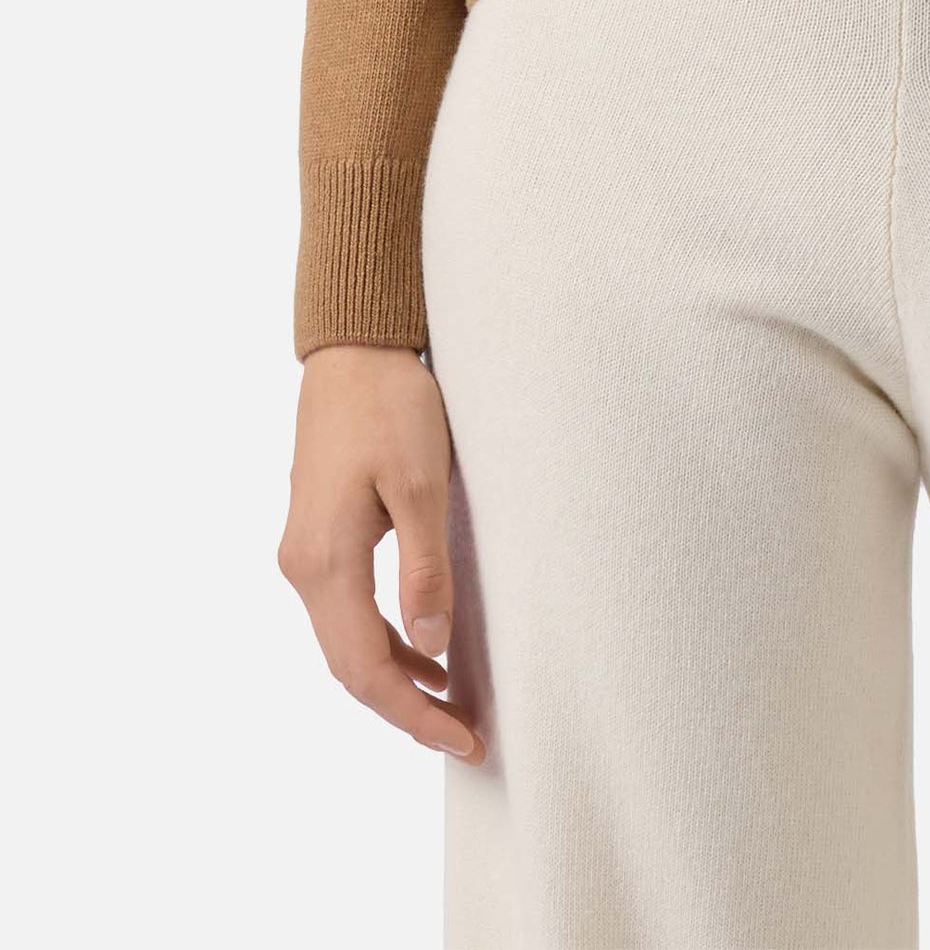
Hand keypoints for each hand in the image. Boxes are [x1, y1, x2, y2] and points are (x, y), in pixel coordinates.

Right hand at [279, 344, 481, 761]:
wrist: (353, 350)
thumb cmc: (391, 405)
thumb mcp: (420, 484)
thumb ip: (425, 570)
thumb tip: (433, 649)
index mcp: (325, 562)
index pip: (364, 669)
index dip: (413, 714)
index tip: (463, 739)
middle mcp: (303, 567)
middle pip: (350, 666)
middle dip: (406, 708)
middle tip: (466, 733)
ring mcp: (305, 552)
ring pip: (347, 641)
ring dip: (396, 678)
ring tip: (454, 702)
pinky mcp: (319, 535)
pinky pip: (347, 611)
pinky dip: (384, 641)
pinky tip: (425, 648)